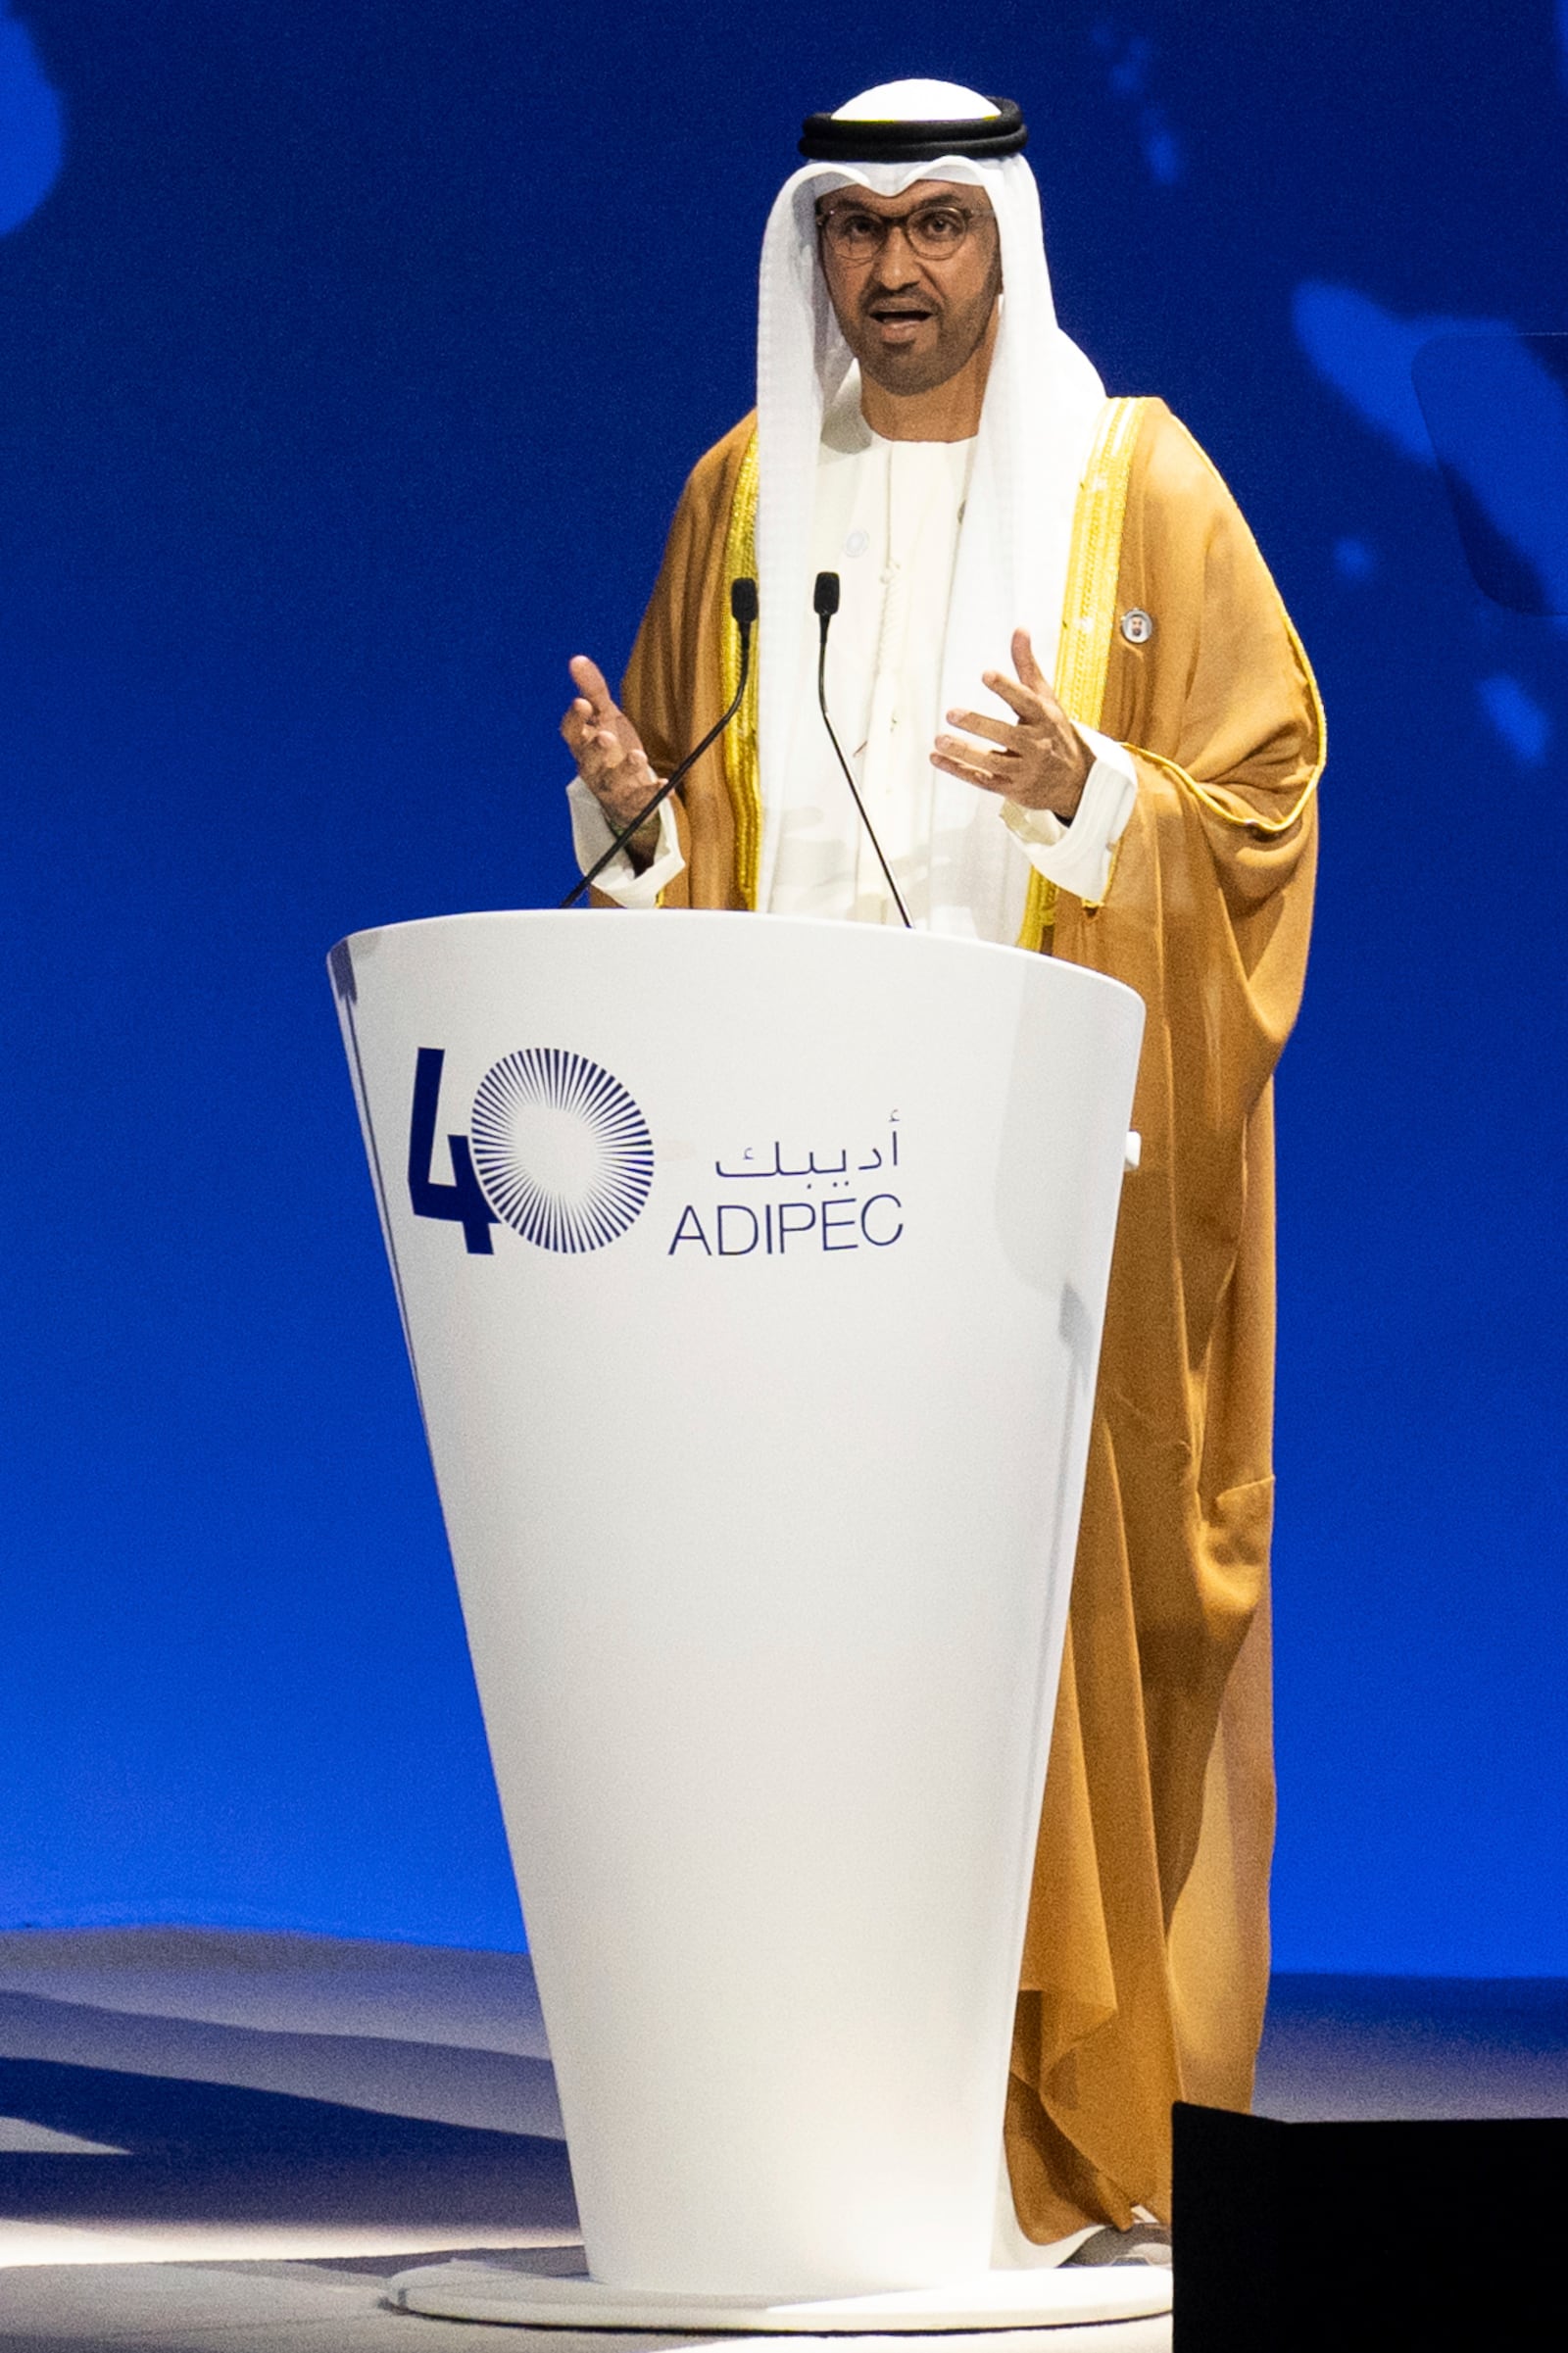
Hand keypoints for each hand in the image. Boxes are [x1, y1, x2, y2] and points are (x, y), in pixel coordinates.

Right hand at [561, 656, 661, 853]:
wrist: (625, 793)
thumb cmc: (612, 748)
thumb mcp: (605, 716)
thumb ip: (593, 690)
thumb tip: (576, 659)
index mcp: (583, 745)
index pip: (571, 734)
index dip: (574, 720)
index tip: (581, 703)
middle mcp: (592, 768)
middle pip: (588, 761)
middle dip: (596, 749)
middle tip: (605, 736)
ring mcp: (612, 788)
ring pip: (613, 782)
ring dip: (625, 769)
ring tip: (638, 755)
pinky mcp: (633, 802)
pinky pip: (641, 800)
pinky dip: (652, 792)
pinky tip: (665, 783)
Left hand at [931, 629, 1090, 822]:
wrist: (1076, 783)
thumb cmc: (1055, 733)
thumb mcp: (1046, 699)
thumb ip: (1028, 667)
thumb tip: (1019, 629)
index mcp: (1044, 718)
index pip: (1026, 701)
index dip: (1006, 688)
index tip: (986, 674)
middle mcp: (1037, 744)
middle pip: (1007, 734)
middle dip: (979, 725)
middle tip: (951, 712)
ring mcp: (1024, 770)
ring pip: (993, 762)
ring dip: (964, 752)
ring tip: (940, 740)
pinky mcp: (1012, 788)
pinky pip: (982, 780)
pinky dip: (958, 770)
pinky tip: (937, 759)